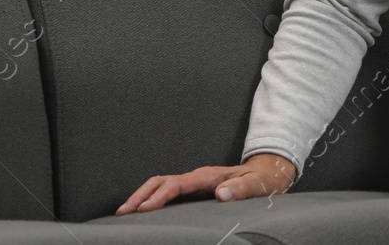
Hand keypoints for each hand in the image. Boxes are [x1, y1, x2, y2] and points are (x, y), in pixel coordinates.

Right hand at [115, 153, 296, 214]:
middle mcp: (196, 177)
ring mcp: (193, 182)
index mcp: (208, 176)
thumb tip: (222, 193)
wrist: (266, 174)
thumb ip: (241, 189)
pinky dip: (151, 199)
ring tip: (125, 213)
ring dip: (142, 196)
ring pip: (160, 185)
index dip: (159, 196)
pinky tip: (142, 211)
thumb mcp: (256, 185)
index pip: (177, 184)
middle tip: (123, 212)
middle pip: (161, 181)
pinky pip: (167, 192)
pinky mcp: (193, 189)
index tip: (144, 209)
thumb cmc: (260, 181)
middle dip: (140, 195)